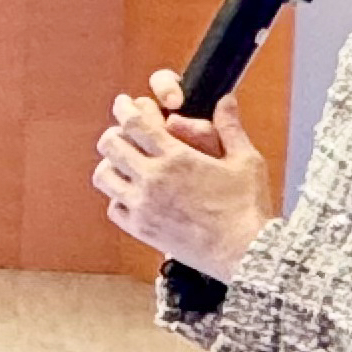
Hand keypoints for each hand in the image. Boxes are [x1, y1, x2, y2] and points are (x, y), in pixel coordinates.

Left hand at [95, 69, 273, 283]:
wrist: (244, 252)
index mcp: (177, 158)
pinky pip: (113, 207)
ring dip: (110, 164)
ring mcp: (143, 205)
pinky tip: (133, 194)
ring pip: (103, 175)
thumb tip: (226, 99)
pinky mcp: (141, 229)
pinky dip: (117, 197)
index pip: (135, 123)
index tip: (125, 103)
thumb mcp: (246, 161)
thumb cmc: (248, 206)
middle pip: (111, 144)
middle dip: (114, 132)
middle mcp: (153, 179)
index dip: (126, 108)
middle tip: (122, 132)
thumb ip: (230, 127)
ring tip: (124, 162)